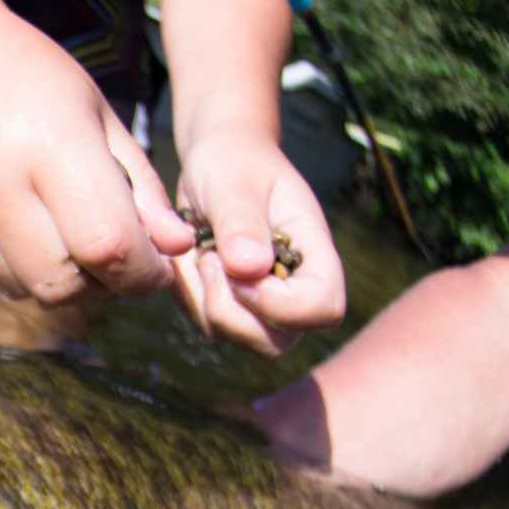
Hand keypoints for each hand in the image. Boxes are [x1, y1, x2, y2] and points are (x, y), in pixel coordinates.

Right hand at [0, 0, 193, 304]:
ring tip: (75, 243)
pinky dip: (26, 269)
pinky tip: (33, 231)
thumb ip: (141, 187)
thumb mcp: (99, 115)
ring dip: (63, 283)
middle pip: (63, 284)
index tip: (156, 268)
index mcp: (53, 143)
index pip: (107, 244)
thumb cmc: (33, 75)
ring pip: (27, 288)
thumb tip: (176, 249)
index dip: (141, 272)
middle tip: (118, 261)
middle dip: (103, 285)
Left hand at [170, 134, 345, 356]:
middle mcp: (295, 289)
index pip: (322, 309)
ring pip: (230, 336)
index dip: (278, 305)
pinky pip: (202, 324)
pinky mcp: (230, 309)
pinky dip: (186, 293)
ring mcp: (262, 305)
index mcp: (315, 255)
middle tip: (208, 255)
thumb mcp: (234, 182)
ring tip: (198, 247)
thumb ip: (241, 222)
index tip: (237, 267)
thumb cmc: (234, 164)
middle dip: (228, 308)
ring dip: (199, 295)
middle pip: (274, 344)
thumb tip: (250, 268)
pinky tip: (189, 257)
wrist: (215, 166)